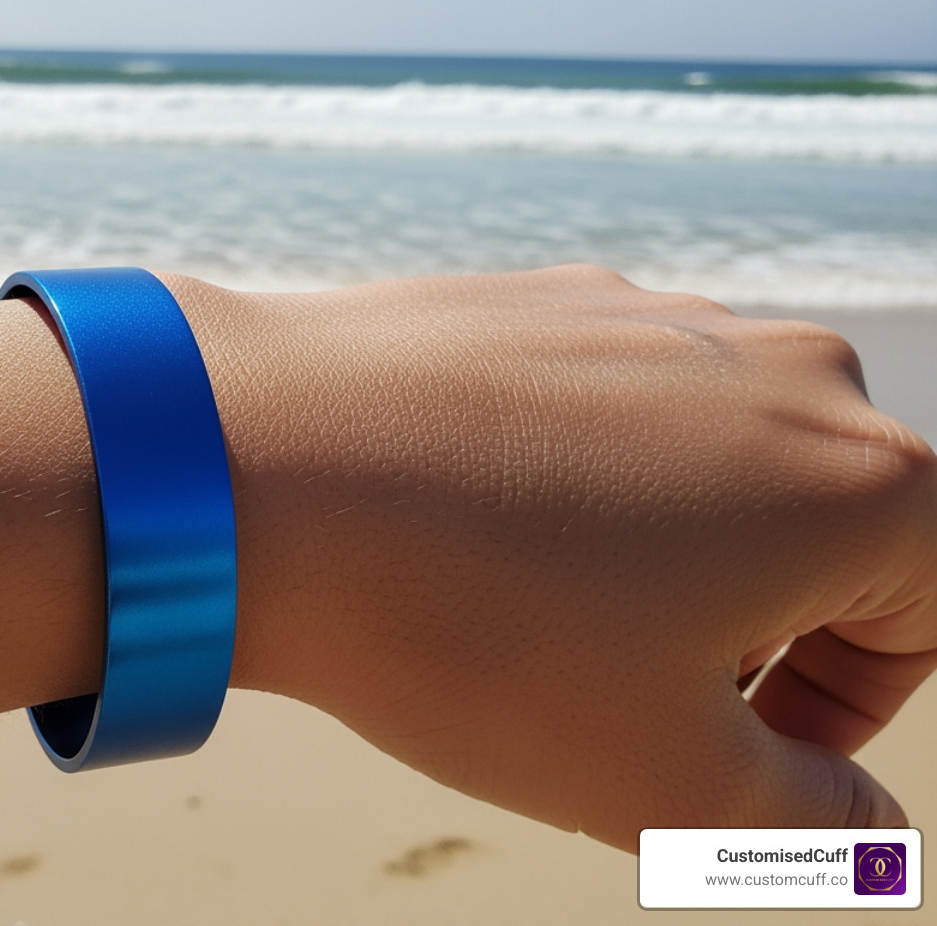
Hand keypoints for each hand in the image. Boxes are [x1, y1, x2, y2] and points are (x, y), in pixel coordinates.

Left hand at [174, 265, 936, 849]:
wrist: (258, 469)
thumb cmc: (474, 628)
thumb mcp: (668, 782)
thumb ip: (809, 825)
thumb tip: (864, 830)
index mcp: (861, 476)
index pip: (930, 613)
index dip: (844, 712)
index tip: (731, 755)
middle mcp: (779, 366)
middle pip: (819, 533)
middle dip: (748, 639)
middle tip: (621, 704)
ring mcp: (651, 316)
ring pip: (704, 471)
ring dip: (654, 565)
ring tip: (531, 624)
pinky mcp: (543, 298)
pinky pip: (601, 415)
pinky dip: (568, 492)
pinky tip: (470, 539)